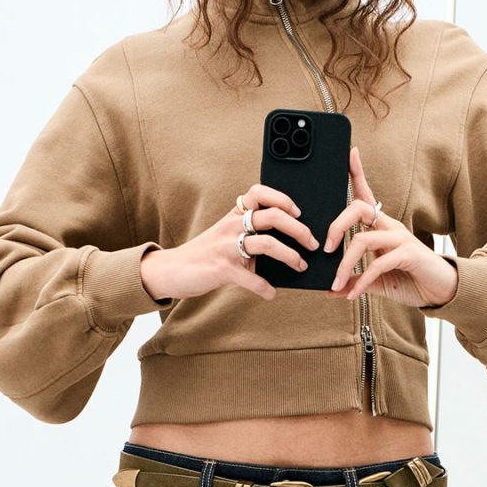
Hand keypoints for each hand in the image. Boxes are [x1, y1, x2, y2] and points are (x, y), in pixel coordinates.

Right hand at [141, 182, 318, 302]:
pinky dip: (265, 288)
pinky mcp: (222, 269)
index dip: (282, 199)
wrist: (174, 270)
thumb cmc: (207, 254)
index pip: (260, 192)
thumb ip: (252, 234)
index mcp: (235, 213)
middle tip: (312, 243)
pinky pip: (251, 278)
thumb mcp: (227, 235)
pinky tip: (271, 293)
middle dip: (298, 230)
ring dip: (290, 256)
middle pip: (272, 216)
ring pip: (266, 243)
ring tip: (300, 266)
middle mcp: (231, 225)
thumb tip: (289, 245)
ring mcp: (226, 246)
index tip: (299, 212)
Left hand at [324, 145, 459, 307]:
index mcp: (382, 227)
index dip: (357, 173)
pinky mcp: (409, 254)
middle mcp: (391, 227)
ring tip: (336, 283)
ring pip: (363, 239)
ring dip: (345, 264)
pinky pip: (378, 264)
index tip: (349, 152)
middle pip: (358, 208)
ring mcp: (401, 238)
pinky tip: (354, 294)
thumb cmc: (411, 280)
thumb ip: (355, 282)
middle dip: (336, 226)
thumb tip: (332, 290)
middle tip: (326, 248)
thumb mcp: (377, 282)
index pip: (366, 195)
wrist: (441, 292)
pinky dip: (362, 281)